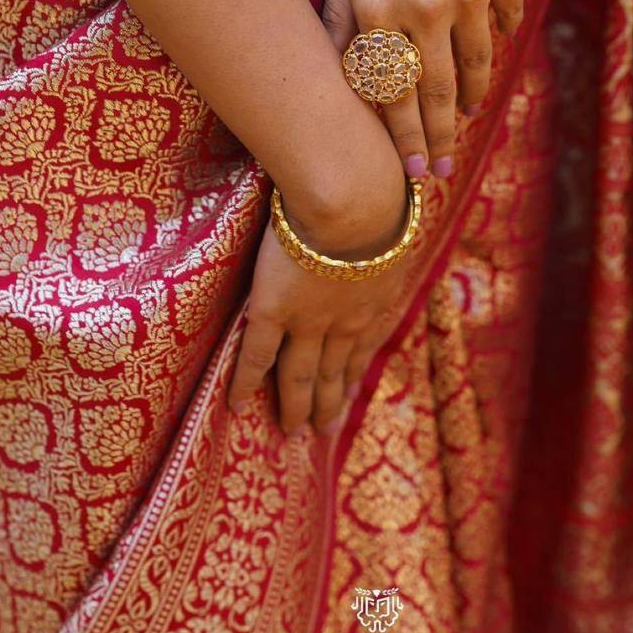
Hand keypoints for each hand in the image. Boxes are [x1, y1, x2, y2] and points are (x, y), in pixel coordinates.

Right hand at [227, 155, 411, 435]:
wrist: (354, 202)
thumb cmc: (380, 199)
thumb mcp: (393, 227)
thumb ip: (388, 235)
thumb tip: (396, 225)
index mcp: (375, 301)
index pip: (364, 348)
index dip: (356, 376)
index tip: (352, 397)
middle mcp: (346, 322)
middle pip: (336, 371)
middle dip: (330, 403)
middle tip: (323, 433)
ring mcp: (309, 321)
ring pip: (302, 375)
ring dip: (297, 406)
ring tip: (291, 431)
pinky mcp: (275, 311)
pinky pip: (257, 356)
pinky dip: (245, 382)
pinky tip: (236, 404)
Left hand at [323, 0, 524, 179]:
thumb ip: (338, 13)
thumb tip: (341, 71)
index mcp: (377, 6)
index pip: (389, 91)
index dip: (400, 137)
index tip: (410, 172)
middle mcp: (425, 9)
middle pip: (435, 93)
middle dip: (437, 139)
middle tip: (440, 171)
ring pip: (474, 67)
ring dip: (467, 101)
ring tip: (461, 122)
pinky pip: (504, 25)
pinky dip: (495, 47)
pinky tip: (486, 63)